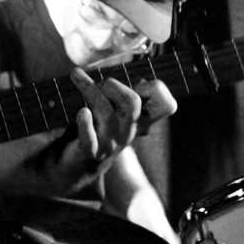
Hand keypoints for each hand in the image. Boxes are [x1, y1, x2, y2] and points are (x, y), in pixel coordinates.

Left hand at [30, 69, 176, 194]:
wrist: (78, 166)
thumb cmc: (97, 130)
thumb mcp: (115, 113)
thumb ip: (124, 97)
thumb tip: (140, 80)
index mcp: (138, 120)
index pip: (166, 106)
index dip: (158, 90)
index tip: (141, 82)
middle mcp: (128, 132)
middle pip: (132, 103)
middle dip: (113, 85)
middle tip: (99, 83)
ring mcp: (110, 143)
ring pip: (105, 112)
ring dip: (89, 90)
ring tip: (77, 77)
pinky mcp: (90, 152)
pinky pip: (89, 138)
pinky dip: (84, 123)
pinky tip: (81, 112)